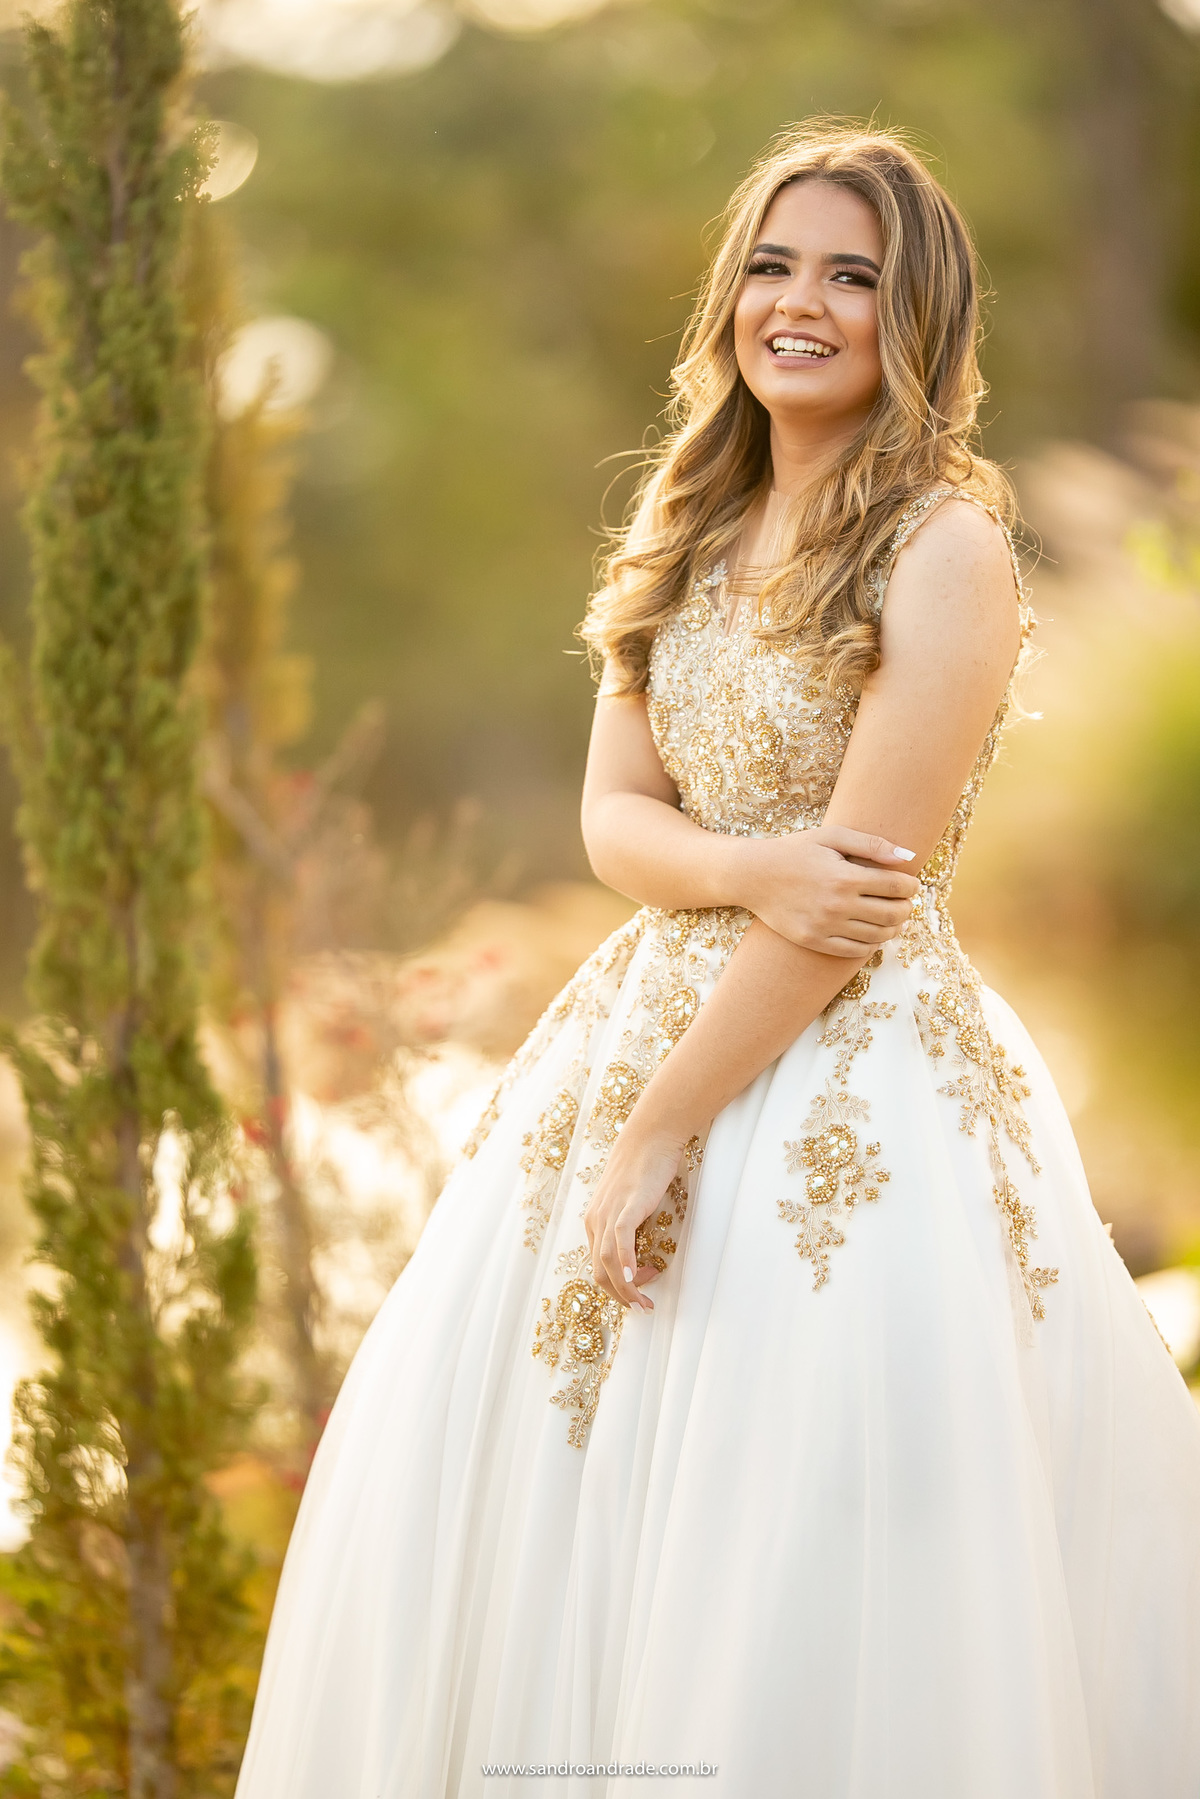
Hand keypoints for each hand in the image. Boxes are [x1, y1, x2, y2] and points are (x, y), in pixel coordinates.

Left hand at [583, 1115, 686, 1313]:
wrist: (651, 1135)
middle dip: (620, 1296)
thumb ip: (628, 1223)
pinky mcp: (627, 1205)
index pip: (598, 1265)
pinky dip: (626, 1263)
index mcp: (595, 1220)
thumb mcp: (629, 1200)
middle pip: (599, 1270)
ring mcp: (609, 1212)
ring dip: (626, 1287)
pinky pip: (620, 1240)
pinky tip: (635, 1278)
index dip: (618, 1285)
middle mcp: (596, 1219)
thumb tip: (639, 1249)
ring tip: (644, 1301)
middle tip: (642, 1307)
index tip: (642, 1288)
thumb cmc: (644, 1166)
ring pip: (607, 1261)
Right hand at [738, 825, 918, 955]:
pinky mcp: (814, 941)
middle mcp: (837, 905)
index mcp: (845, 877)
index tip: (912, 884)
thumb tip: (908, 856)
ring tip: (893, 918)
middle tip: (906, 903)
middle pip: (892, 914)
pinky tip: (873, 934)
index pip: (896, 886)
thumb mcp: (831, 836)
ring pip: (877, 935)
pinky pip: (854, 951)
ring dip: (893, 928)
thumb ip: (871, 844)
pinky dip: (872, 945)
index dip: (911, 886)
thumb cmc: (795, 851)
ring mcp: (825, 926)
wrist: (753, 875)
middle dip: (906, 908)